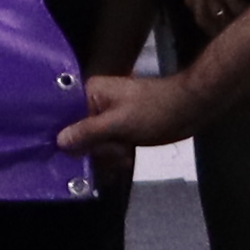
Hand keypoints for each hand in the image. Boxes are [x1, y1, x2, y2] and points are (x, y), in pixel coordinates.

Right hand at [60, 70, 190, 162]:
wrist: (191, 110)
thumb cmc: (154, 111)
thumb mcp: (118, 123)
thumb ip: (87, 132)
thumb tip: (58, 141)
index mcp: (90, 93)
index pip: (62, 115)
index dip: (62, 134)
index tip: (63, 153)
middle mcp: (95, 104)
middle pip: (78, 135)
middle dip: (96, 149)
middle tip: (115, 149)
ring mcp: (108, 118)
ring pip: (94, 145)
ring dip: (109, 155)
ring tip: (127, 152)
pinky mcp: (120, 130)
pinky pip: (107, 148)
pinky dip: (117, 156)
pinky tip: (128, 156)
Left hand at [188, 0, 249, 27]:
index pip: (193, 6)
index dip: (203, 18)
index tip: (214, 26)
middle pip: (204, 17)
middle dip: (215, 29)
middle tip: (230, 38)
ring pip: (220, 18)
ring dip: (232, 26)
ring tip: (244, 33)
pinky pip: (236, 12)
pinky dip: (245, 17)